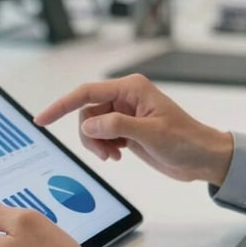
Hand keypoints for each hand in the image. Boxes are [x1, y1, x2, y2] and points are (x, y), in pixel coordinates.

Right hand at [34, 74, 233, 186]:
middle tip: (105, 154)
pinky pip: (102, 136)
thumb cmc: (185, 140)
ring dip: (97, 144)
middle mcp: (126, 97)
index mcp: (131, 88)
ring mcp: (125, 113)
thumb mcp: (150, 133)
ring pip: (92, 126)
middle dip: (89, 135)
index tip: (42, 119)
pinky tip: (118, 155)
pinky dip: (104, 148)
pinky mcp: (127, 129)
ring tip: (114, 156)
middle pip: (87, 112)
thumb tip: (87, 126)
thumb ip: (116, 126)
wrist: (203, 158)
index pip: (87, 93)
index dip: (62, 105)